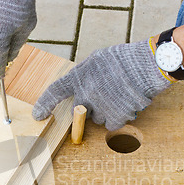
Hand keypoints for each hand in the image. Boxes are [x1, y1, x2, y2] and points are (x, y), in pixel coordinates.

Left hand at [32, 39, 172, 130]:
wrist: (146, 65)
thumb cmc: (123, 60)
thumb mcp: (96, 60)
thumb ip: (85, 75)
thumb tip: (80, 88)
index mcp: (79, 76)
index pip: (55, 91)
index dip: (44, 104)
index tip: (38, 115)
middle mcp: (85, 93)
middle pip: (79, 110)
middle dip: (89, 107)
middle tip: (104, 95)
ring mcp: (99, 107)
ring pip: (96, 118)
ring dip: (105, 112)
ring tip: (119, 96)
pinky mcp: (114, 117)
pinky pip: (110, 124)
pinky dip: (117, 118)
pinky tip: (125, 104)